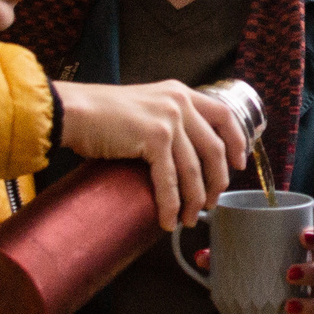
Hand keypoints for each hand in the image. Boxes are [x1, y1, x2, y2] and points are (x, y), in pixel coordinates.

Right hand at [56, 79, 247, 229]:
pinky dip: (170, 205)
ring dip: (194, 200)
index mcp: (180, 93)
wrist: (73, 110)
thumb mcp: (143, 106)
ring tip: (189, 219)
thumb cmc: (99, 114)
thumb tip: (175, 156)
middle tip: (211, 202)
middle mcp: (179, 103)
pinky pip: (170, 180)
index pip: (224, 115)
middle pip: (214, 149)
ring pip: (193, 170)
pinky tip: (168, 220)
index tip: (239, 164)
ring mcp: (169, 119)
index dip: (237, 142)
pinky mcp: (155, 138)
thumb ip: (164, 121)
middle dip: (216, 181)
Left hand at [198, 237, 313, 313]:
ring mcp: (312, 302)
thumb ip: (227, 258)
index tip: (303, 235)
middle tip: (289, 273)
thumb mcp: (251, 262)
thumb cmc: (267, 271)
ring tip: (289, 306)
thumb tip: (202, 256)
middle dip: (310, 273)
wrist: (278, 303)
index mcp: (305, 255)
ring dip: (307, 305)